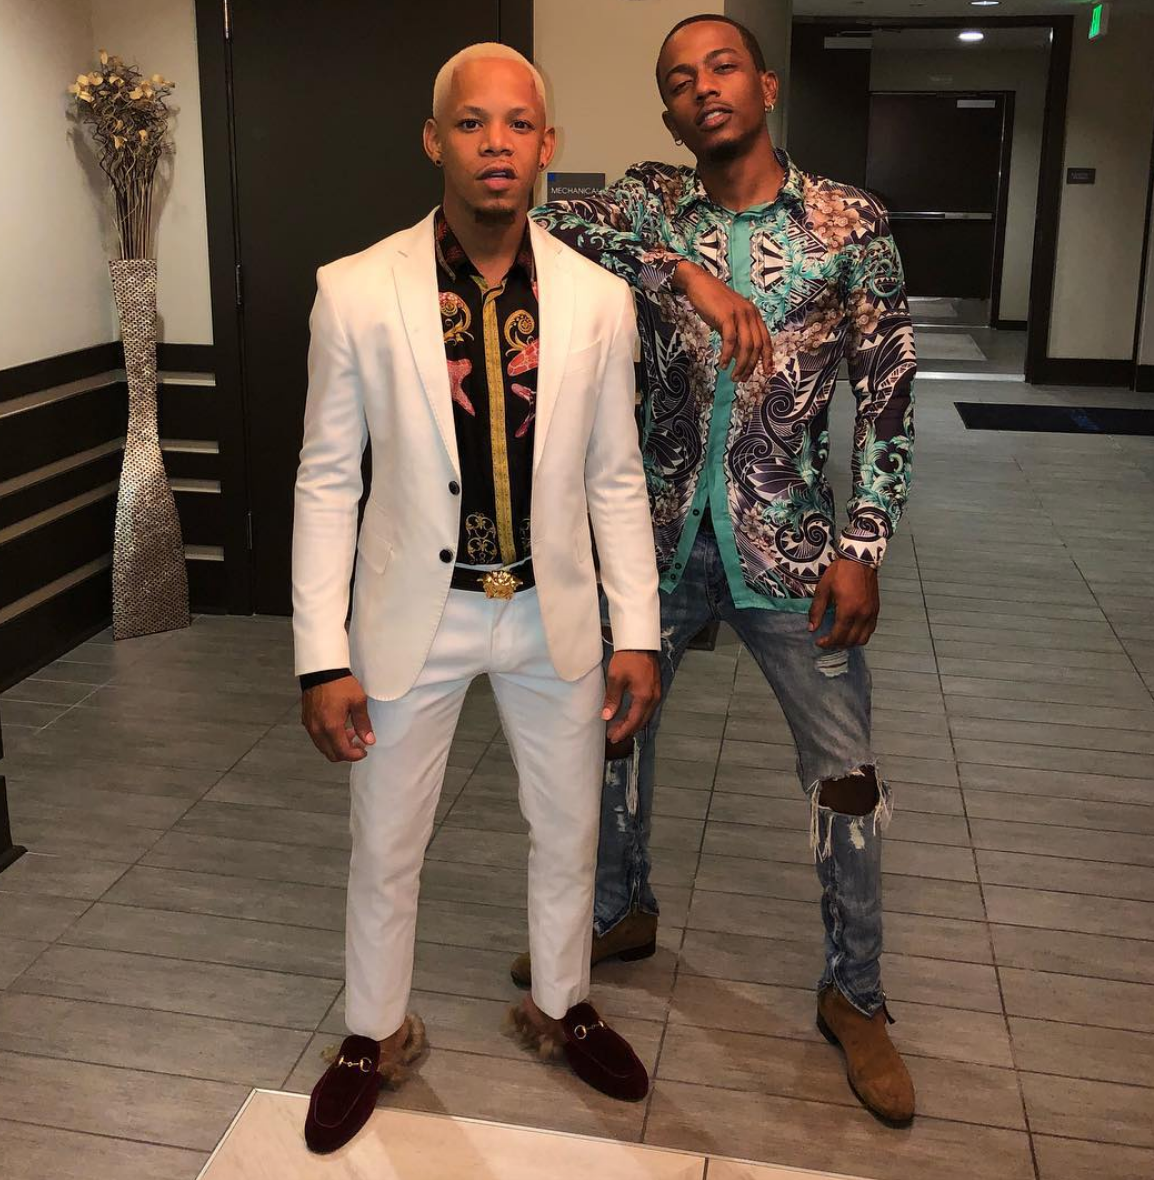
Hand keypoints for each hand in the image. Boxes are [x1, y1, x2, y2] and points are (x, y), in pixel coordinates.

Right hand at [302, 674, 374, 761]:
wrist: (321, 671)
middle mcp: (317, 729)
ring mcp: (310, 725)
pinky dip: (328, 739)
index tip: (363, 751)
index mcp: (331, 726)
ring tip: (349, 732)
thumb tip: (368, 739)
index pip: (343, 752)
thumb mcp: (358, 701)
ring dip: (337, 745)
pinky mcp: (306, 720)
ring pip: (323, 747)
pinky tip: (338, 727)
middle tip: (358, 743)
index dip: (355, 756)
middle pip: (331, 754)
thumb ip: (363, 723)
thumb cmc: (339, 683)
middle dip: (346, 753)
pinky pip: (317, 737)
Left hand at [601, 650, 660, 743]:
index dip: (622, 731)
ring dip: (633, 722)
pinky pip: (648, 707)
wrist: (639, 642)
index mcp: (644, 697)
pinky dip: (638, 714)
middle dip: (627, 729)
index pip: (633, 721)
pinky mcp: (655, 688)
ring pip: (645, 715)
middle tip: (614, 735)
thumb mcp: (615, 679)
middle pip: (641, 721)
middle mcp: (653, 697)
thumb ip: (612, 700)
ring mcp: (656, 693)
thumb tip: (607, 716)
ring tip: (619, 726)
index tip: (613, 737)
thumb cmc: (628, 657)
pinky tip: (629, 714)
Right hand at [674, 260, 773, 383]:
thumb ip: (737, 334)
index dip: (767, 358)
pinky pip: (730, 340)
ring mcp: (739, 314)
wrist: (699, 283)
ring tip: (733, 376)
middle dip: (751, 366)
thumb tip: (740, 356)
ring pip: (746, 346)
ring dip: (740, 365)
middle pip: (757, 346)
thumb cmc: (713, 303)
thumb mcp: (730, 319)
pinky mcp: (727, 316)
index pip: (766, 340)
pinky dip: (727, 355)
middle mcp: (750, 314)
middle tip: (742, 379)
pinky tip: (722, 364)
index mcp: (754, 315)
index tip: (765, 373)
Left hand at [808, 559, 879, 648]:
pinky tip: (851, 631)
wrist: (859, 559)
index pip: (838, 636)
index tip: (819, 642)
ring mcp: (871, 613)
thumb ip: (817, 610)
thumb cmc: (840, 572)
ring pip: (863, 638)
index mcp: (848, 611)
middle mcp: (862, 615)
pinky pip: (870, 630)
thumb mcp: (823, 590)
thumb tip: (812, 628)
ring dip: (850, 643)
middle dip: (837, 644)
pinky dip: (861, 635)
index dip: (827, 643)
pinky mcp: (876, 610)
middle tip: (827, 642)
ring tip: (839, 639)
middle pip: (851, 640)